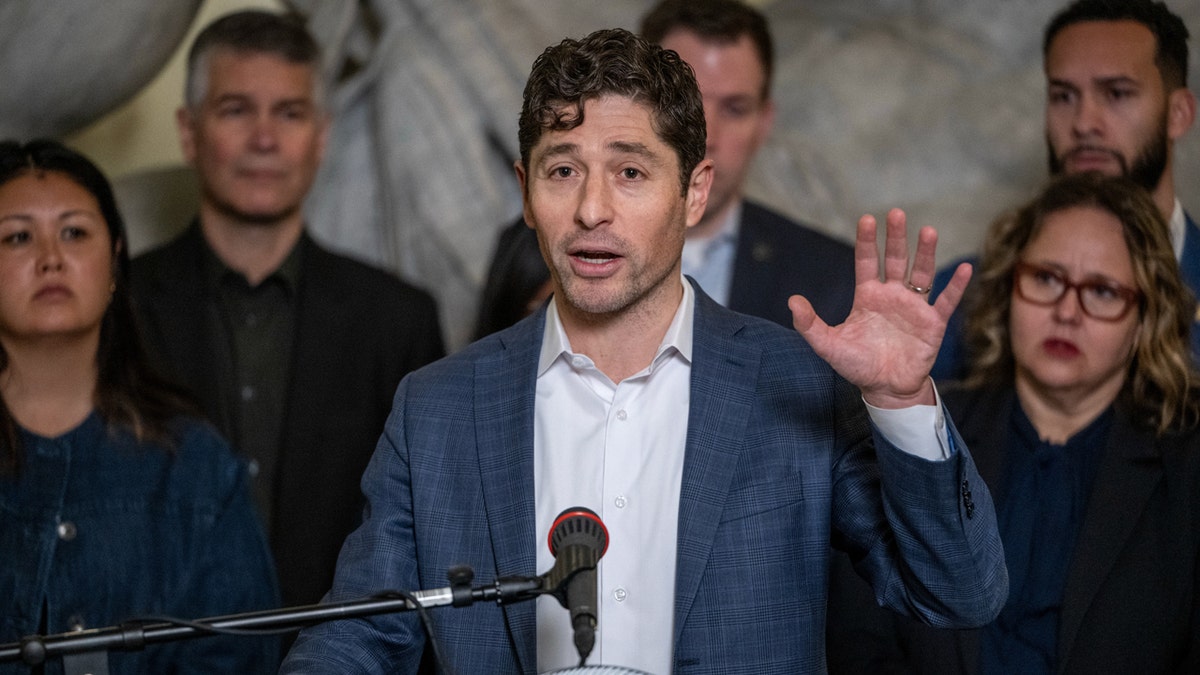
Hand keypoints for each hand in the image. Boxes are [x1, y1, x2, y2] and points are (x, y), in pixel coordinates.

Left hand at [788, 208, 970, 407]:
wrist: (885, 389)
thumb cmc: (857, 365)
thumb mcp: (828, 345)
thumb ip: (810, 324)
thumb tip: (791, 301)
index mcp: (868, 296)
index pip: (867, 262)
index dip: (867, 242)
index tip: (867, 219)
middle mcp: (892, 296)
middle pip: (896, 260)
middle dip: (896, 238)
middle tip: (896, 213)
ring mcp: (914, 307)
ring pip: (922, 274)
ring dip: (925, 253)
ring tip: (928, 231)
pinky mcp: (933, 323)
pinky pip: (947, 301)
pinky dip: (956, 286)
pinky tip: (965, 268)